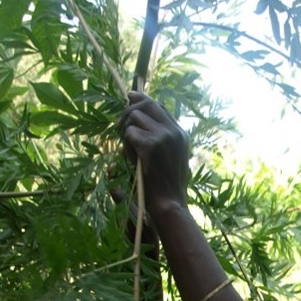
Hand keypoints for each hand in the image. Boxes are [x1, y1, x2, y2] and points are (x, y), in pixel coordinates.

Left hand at [118, 92, 189, 218]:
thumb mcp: (169, 157)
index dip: (143, 100)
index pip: (159, 107)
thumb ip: (160, 137)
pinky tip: (132, 159)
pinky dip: (126, 145)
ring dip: (126, 131)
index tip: (130, 97)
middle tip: (119, 126)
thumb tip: (139, 115)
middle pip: (147, 104)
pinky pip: (129, 133)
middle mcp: (174, 131)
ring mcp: (164, 136)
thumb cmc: (167, 186)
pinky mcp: (151, 144)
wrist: (169, 203)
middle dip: (129, 110)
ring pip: (134, 117)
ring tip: (129, 150)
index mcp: (180, 134)